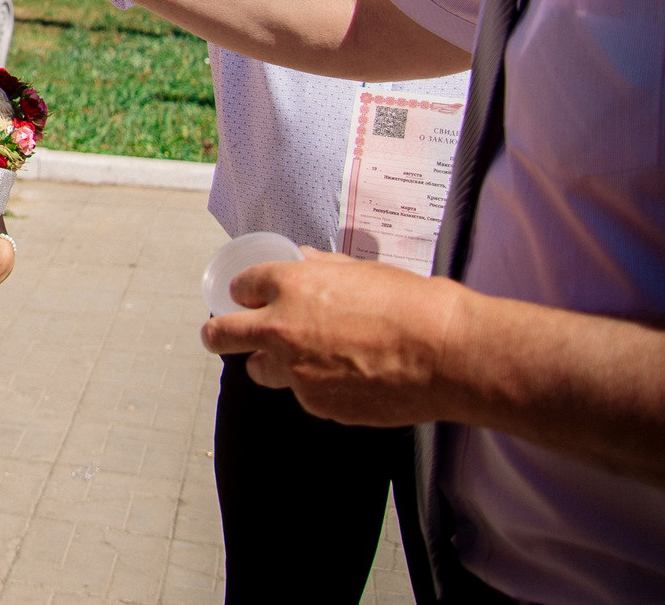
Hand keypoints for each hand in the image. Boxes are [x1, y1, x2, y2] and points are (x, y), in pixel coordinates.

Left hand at [199, 249, 468, 426]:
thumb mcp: (361, 270)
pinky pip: (302, 394)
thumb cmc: (411, 304)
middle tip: (220, 336)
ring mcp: (295, 371)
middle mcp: (280, 328)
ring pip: (260, 371)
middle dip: (218, 335)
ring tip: (301, 360)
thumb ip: (321, 268)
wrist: (446, 354)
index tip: (248, 299)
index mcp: (288, 285)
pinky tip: (347, 379)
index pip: (240, 287)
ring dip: (270, 364)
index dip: (245, 293)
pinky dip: (315, 387)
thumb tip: (303, 260)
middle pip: (221, 335)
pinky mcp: (315, 404)